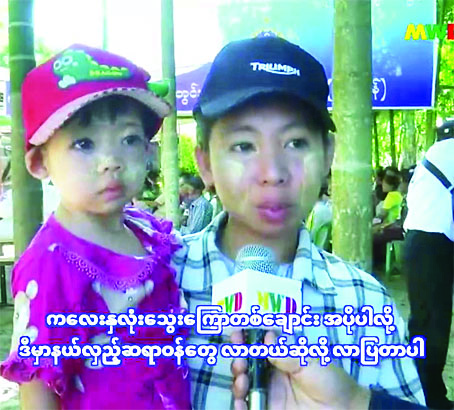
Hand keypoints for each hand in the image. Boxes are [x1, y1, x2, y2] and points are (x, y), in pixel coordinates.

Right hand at [231, 330, 370, 409]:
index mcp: (280, 358)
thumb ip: (287, 354)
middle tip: (240, 360)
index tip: (237, 333)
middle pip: (246, 365)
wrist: (345, 409)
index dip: (245, 339)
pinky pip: (250, 407)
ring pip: (244, 385)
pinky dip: (240, 405)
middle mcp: (271, 374)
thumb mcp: (310, 363)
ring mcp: (269, 394)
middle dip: (238, 359)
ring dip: (237, 381)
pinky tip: (240, 403)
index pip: (257, 346)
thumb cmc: (330, 381)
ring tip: (242, 380)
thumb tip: (266, 339)